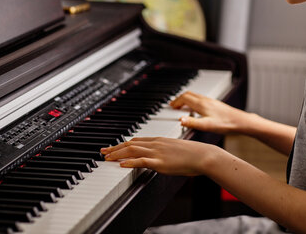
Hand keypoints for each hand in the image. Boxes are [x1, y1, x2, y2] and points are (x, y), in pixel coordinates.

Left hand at [100, 137, 217, 175]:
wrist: (203, 155)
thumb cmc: (193, 154)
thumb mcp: (176, 150)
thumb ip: (166, 152)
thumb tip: (161, 159)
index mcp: (159, 140)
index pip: (136, 140)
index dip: (123, 143)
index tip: (114, 146)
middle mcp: (155, 144)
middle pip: (130, 144)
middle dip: (115, 147)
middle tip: (103, 151)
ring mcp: (157, 152)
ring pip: (132, 150)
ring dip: (117, 154)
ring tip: (107, 158)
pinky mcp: (160, 162)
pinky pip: (141, 161)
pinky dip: (129, 162)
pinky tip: (121, 164)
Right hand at [170, 91, 250, 134]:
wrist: (240, 121)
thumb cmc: (225, 124)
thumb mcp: (206, 126)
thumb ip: (192, 123)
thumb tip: (180, 120)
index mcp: (201, 104)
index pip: (184, 97)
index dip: (176, 101)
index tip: (171, 107)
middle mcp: (205, 100)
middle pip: (188, 94)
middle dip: (179, 99)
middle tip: (174, 106)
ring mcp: (210, 101)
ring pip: (194, 96)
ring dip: (186, 99)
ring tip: (182, 107)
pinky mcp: (215, 104)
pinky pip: (200, 99)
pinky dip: (193, 101)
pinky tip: (196, 109)